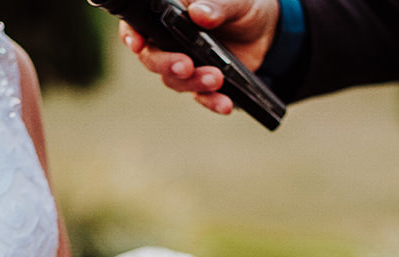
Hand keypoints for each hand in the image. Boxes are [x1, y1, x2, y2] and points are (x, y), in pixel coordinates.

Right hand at [119, 0, 279, 115]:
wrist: (265, 30)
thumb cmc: (243, 7)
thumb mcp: (236, 2)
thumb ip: (218, 6)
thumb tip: (200, 14)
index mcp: (169, 15)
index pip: (139, 25)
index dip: (132, 35)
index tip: (138, 43)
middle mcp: (170, 42)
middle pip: (153, 58)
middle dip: (166, 65)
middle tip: (185, 65)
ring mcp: (185, 65)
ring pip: (176, 81)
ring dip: (194, 83)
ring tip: (216, 78)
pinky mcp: (203, 85)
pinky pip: (201, 97)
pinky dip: (212, 102)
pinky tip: (225, 103)